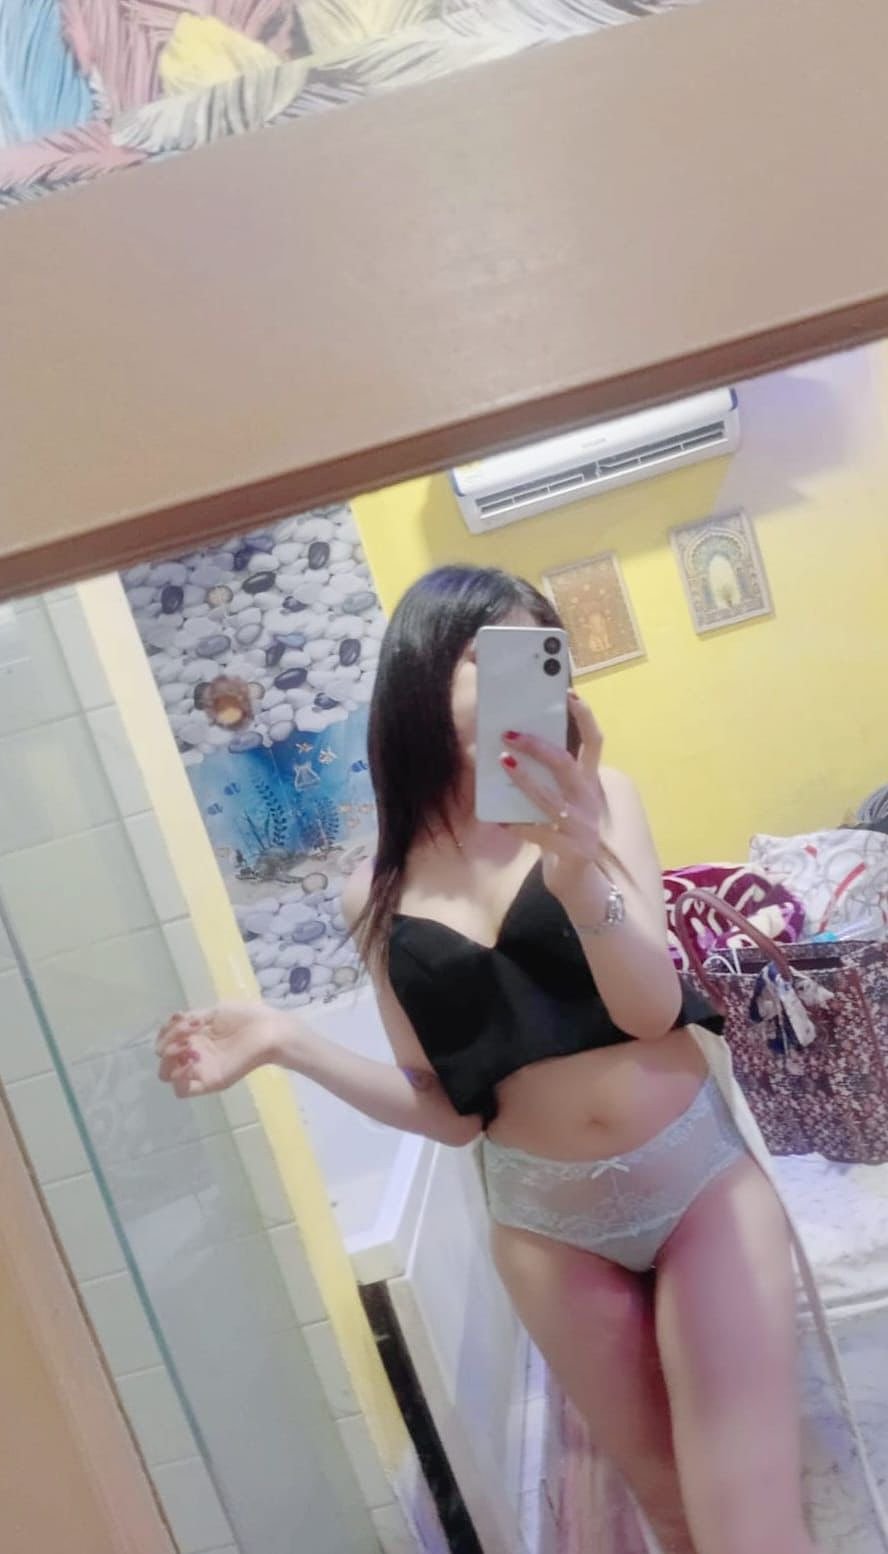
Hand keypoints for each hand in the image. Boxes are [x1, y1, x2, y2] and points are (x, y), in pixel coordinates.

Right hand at [156, 1002, 284, 1097]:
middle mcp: (194, 1054)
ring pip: (167, 1074)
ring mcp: (201, 1069)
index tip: (181, 1018)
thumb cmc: (246, 1018)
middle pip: (163, 1059)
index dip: (166, 1030)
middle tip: (186, 1034)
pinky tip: (192, 1061)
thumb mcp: (215, 1013)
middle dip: (166, 1043)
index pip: (165, 1040)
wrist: (268, 1030)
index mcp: (195, 1038)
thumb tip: (173, 1022)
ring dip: (170, 1059)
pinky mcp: (211, 1082)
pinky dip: (180, 1077)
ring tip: (189, 1046)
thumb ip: (192, 1019)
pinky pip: (183, 1090)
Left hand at [500, 691, 605, 899]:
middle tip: (510, 733)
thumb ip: (549, 779)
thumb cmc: (565, 832)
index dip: (585, 717)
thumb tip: (513, 750)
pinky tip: (498, 821)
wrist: (582, 880)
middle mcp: (588, 800)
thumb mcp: (563, 800)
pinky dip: (518, 826)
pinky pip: (540, 834)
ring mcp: (582, 826)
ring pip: (551, 798)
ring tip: (502, 763)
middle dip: (539, 746)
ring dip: (524, 780)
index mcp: (588, 782)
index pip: (594, 742)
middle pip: (567, 764)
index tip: (569, 693)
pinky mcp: (572, 849)